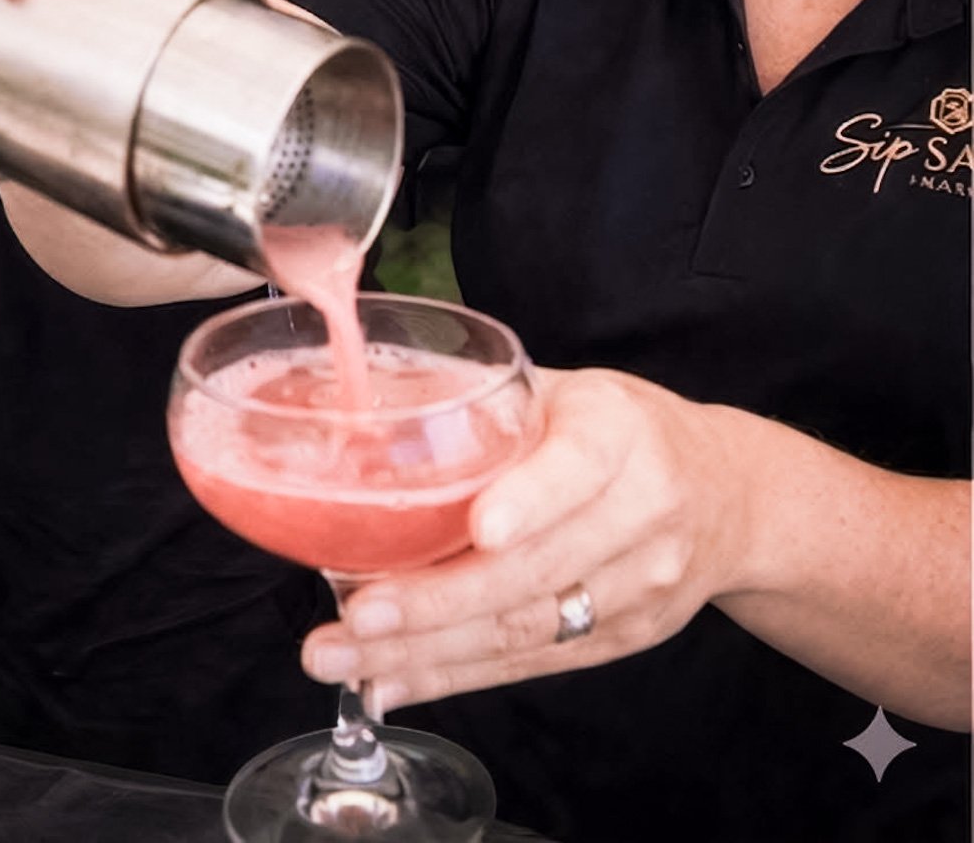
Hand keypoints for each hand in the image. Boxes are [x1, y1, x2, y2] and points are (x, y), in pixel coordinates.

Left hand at [302, 367, 751, 712]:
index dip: (529, 501)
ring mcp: (636, 589)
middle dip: (435, 601)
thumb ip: (490, 401)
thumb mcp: (573, 391)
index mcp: (620, 434)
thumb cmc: (626, 431)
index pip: (577, 468)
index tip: (478, 527)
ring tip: (344, 655)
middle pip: (535, 570)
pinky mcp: (620, 641)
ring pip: (525, 628)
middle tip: (355, 615)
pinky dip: (452, 676)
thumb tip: (372, 410)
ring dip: (425, 651)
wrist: (729, 497)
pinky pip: (529, 663)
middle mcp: (639, 515)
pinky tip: (390, 681)